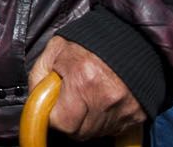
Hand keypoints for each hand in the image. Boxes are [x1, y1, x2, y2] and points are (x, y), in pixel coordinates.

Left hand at [28, 35, 145, 140]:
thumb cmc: (91, 42)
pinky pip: (114, 129)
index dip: (53, 116)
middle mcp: (105, 98)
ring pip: (96, 132)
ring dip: (87, 121)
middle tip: (68, 102)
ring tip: (86, 98)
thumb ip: (40, 73)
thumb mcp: (56, 48)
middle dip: (69, 121)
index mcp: (82, 80)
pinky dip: (104, 120)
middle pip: (79, 132)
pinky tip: (101, 102)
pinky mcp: (137, 115)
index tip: (52, 107)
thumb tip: (35, 96)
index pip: (62, 123)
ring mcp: (124, 109)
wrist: (129, 40)